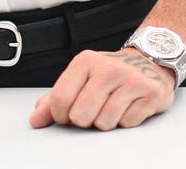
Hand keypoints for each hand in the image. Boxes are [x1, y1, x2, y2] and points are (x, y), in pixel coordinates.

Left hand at [29, 47, 175, 130]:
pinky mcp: (150, 92)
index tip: (68, 113)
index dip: (61, 115)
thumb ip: (55, 98)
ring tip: (112, 105)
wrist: (148, 61)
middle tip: (93, 108)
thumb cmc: (109, 73)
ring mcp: (130, 80)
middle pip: (81, 116)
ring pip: (104, 123)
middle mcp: (107, 68)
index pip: (60, 99)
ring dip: (106, 121)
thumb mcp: (81, 78)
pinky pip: (127, 124)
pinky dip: (126, 121)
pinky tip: (129, 105)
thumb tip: (36, 119)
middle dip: (85, 120)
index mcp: (85, 61)